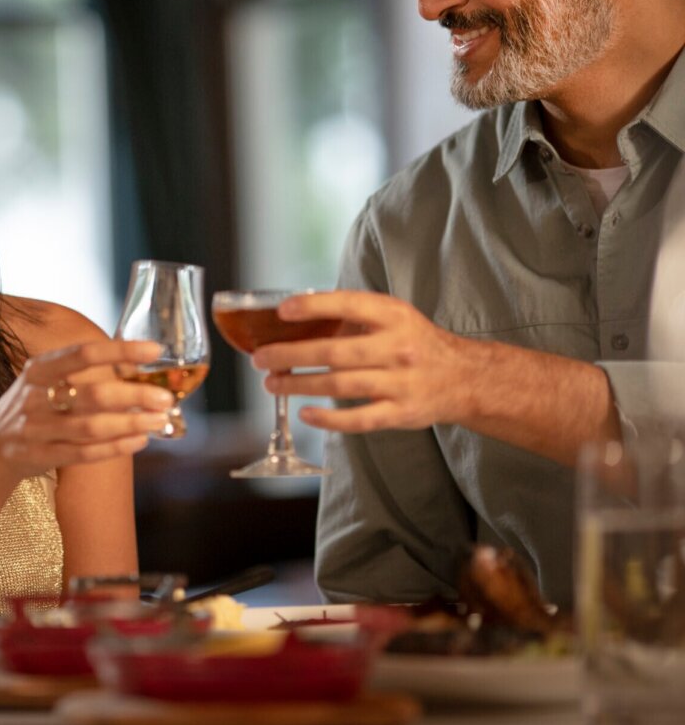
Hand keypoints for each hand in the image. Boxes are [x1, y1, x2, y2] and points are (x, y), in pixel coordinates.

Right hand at [0, 339, 173, 477]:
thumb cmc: (30, 407)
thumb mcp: (43, 379)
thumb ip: (80, 370)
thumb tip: (135, 360)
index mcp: (39, 369)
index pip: (84, 353)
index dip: (121, 351)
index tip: (155, 350)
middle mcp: (35, 396)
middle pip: (94, 394)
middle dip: (134, 396)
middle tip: (166, 398)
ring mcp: (36, 428)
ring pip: (91, 427)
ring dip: (131, 424)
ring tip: (160, 420)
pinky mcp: (39, 456)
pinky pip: (83, 453)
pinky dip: (115, 447)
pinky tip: (139, 441)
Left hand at [251, 290, 481, 432]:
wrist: (463, 377)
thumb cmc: (413, 341)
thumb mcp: (391, 316)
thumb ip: (351, 314)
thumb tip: (295, 314)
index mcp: (393, 316)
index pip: (348, 305)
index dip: (313, 307)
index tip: (282, 311)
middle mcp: (398, 347)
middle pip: (335, 353)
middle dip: (291, 355)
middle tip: (261, 358)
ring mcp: (401, 383)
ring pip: (340, 386)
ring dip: (300, 385)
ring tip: (272, 383)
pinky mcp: (401, 413)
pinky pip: (359, 419)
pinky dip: (329, 419)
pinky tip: (304, 413)